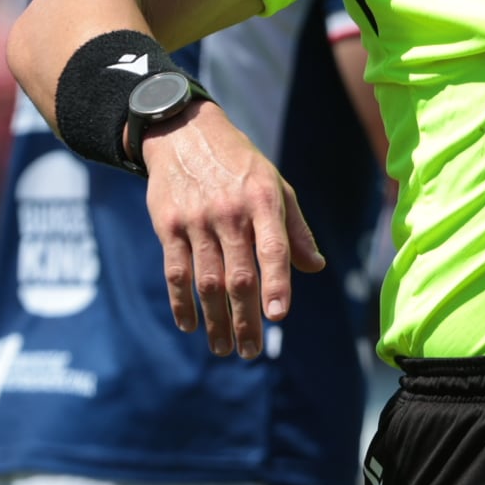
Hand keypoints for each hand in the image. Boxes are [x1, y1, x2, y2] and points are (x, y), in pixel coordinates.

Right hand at [143, 103, 324, 356]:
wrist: (184, 133)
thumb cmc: (239, 166)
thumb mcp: (275, 185)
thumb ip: (295, 229)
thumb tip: (316, 267)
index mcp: (263, 201)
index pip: (273, 249)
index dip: (277, 283)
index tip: (278, 316)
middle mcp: (230, 212)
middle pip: (239, 276)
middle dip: (246, 319)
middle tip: (251, 351)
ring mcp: (197, 220)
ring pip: (207, 281)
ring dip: (215, 321)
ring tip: (223, 348)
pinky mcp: (168, 225)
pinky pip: (175, 272)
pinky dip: (182, 303)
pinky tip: (190, 325)